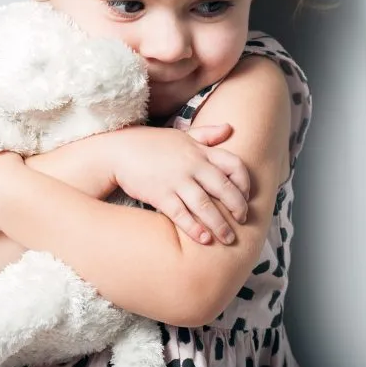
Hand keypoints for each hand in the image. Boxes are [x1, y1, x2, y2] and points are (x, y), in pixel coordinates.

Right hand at [107, 124, 250, 244]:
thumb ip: (207, 134)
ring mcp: (177, 181)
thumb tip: (229, 128)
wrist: (118, 151)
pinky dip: (194, 228)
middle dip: (238, 208)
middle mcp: (192, 166)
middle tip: (242, 221)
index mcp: (200, 151)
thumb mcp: (181, 135)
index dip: (245, 182)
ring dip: (220, 224)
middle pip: (225, 189)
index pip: (234, 165)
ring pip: (206, 206)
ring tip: (228, 238)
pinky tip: (203, 239)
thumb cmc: (151, 143)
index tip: (246, 196)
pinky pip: (182, 215)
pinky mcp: (160, 195)